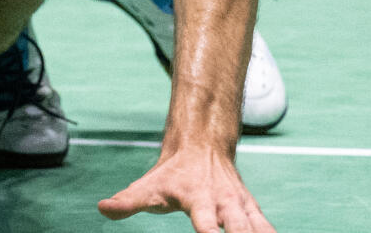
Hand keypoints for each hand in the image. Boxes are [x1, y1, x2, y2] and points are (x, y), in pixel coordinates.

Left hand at [99, 147, 275, 232]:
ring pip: (260, 229)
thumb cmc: (172, 174)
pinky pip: (267, 228)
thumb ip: (127, 201)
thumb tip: (103, 208)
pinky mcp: (252, 210)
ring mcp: (242, 207)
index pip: (207, 227)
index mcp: (200, 201)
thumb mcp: (148, 187)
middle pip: (241, 231)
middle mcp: (225, 204)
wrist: (202, 146)